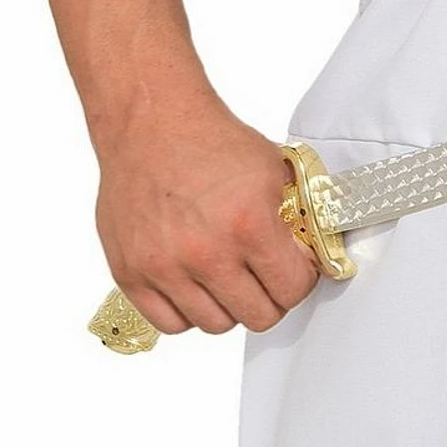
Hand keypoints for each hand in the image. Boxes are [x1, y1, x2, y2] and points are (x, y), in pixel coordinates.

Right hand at [94, 98, 320, 335]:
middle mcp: (205, 252)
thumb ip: (300, 220)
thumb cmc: (213, 143)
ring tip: (228, 276)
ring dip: (229, 305)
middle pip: (259, 317)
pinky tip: (195, 284)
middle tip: (264, 276)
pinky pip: (171, 324)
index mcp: (249, 225)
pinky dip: (187, 311)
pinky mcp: (129, 272)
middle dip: (270, 297)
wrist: (151, 121)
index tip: (294, 268)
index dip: (300, 279)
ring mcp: (164, 266)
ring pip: (217, 325)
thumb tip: (317, 261)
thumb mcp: (276, 173)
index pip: (293, 290)